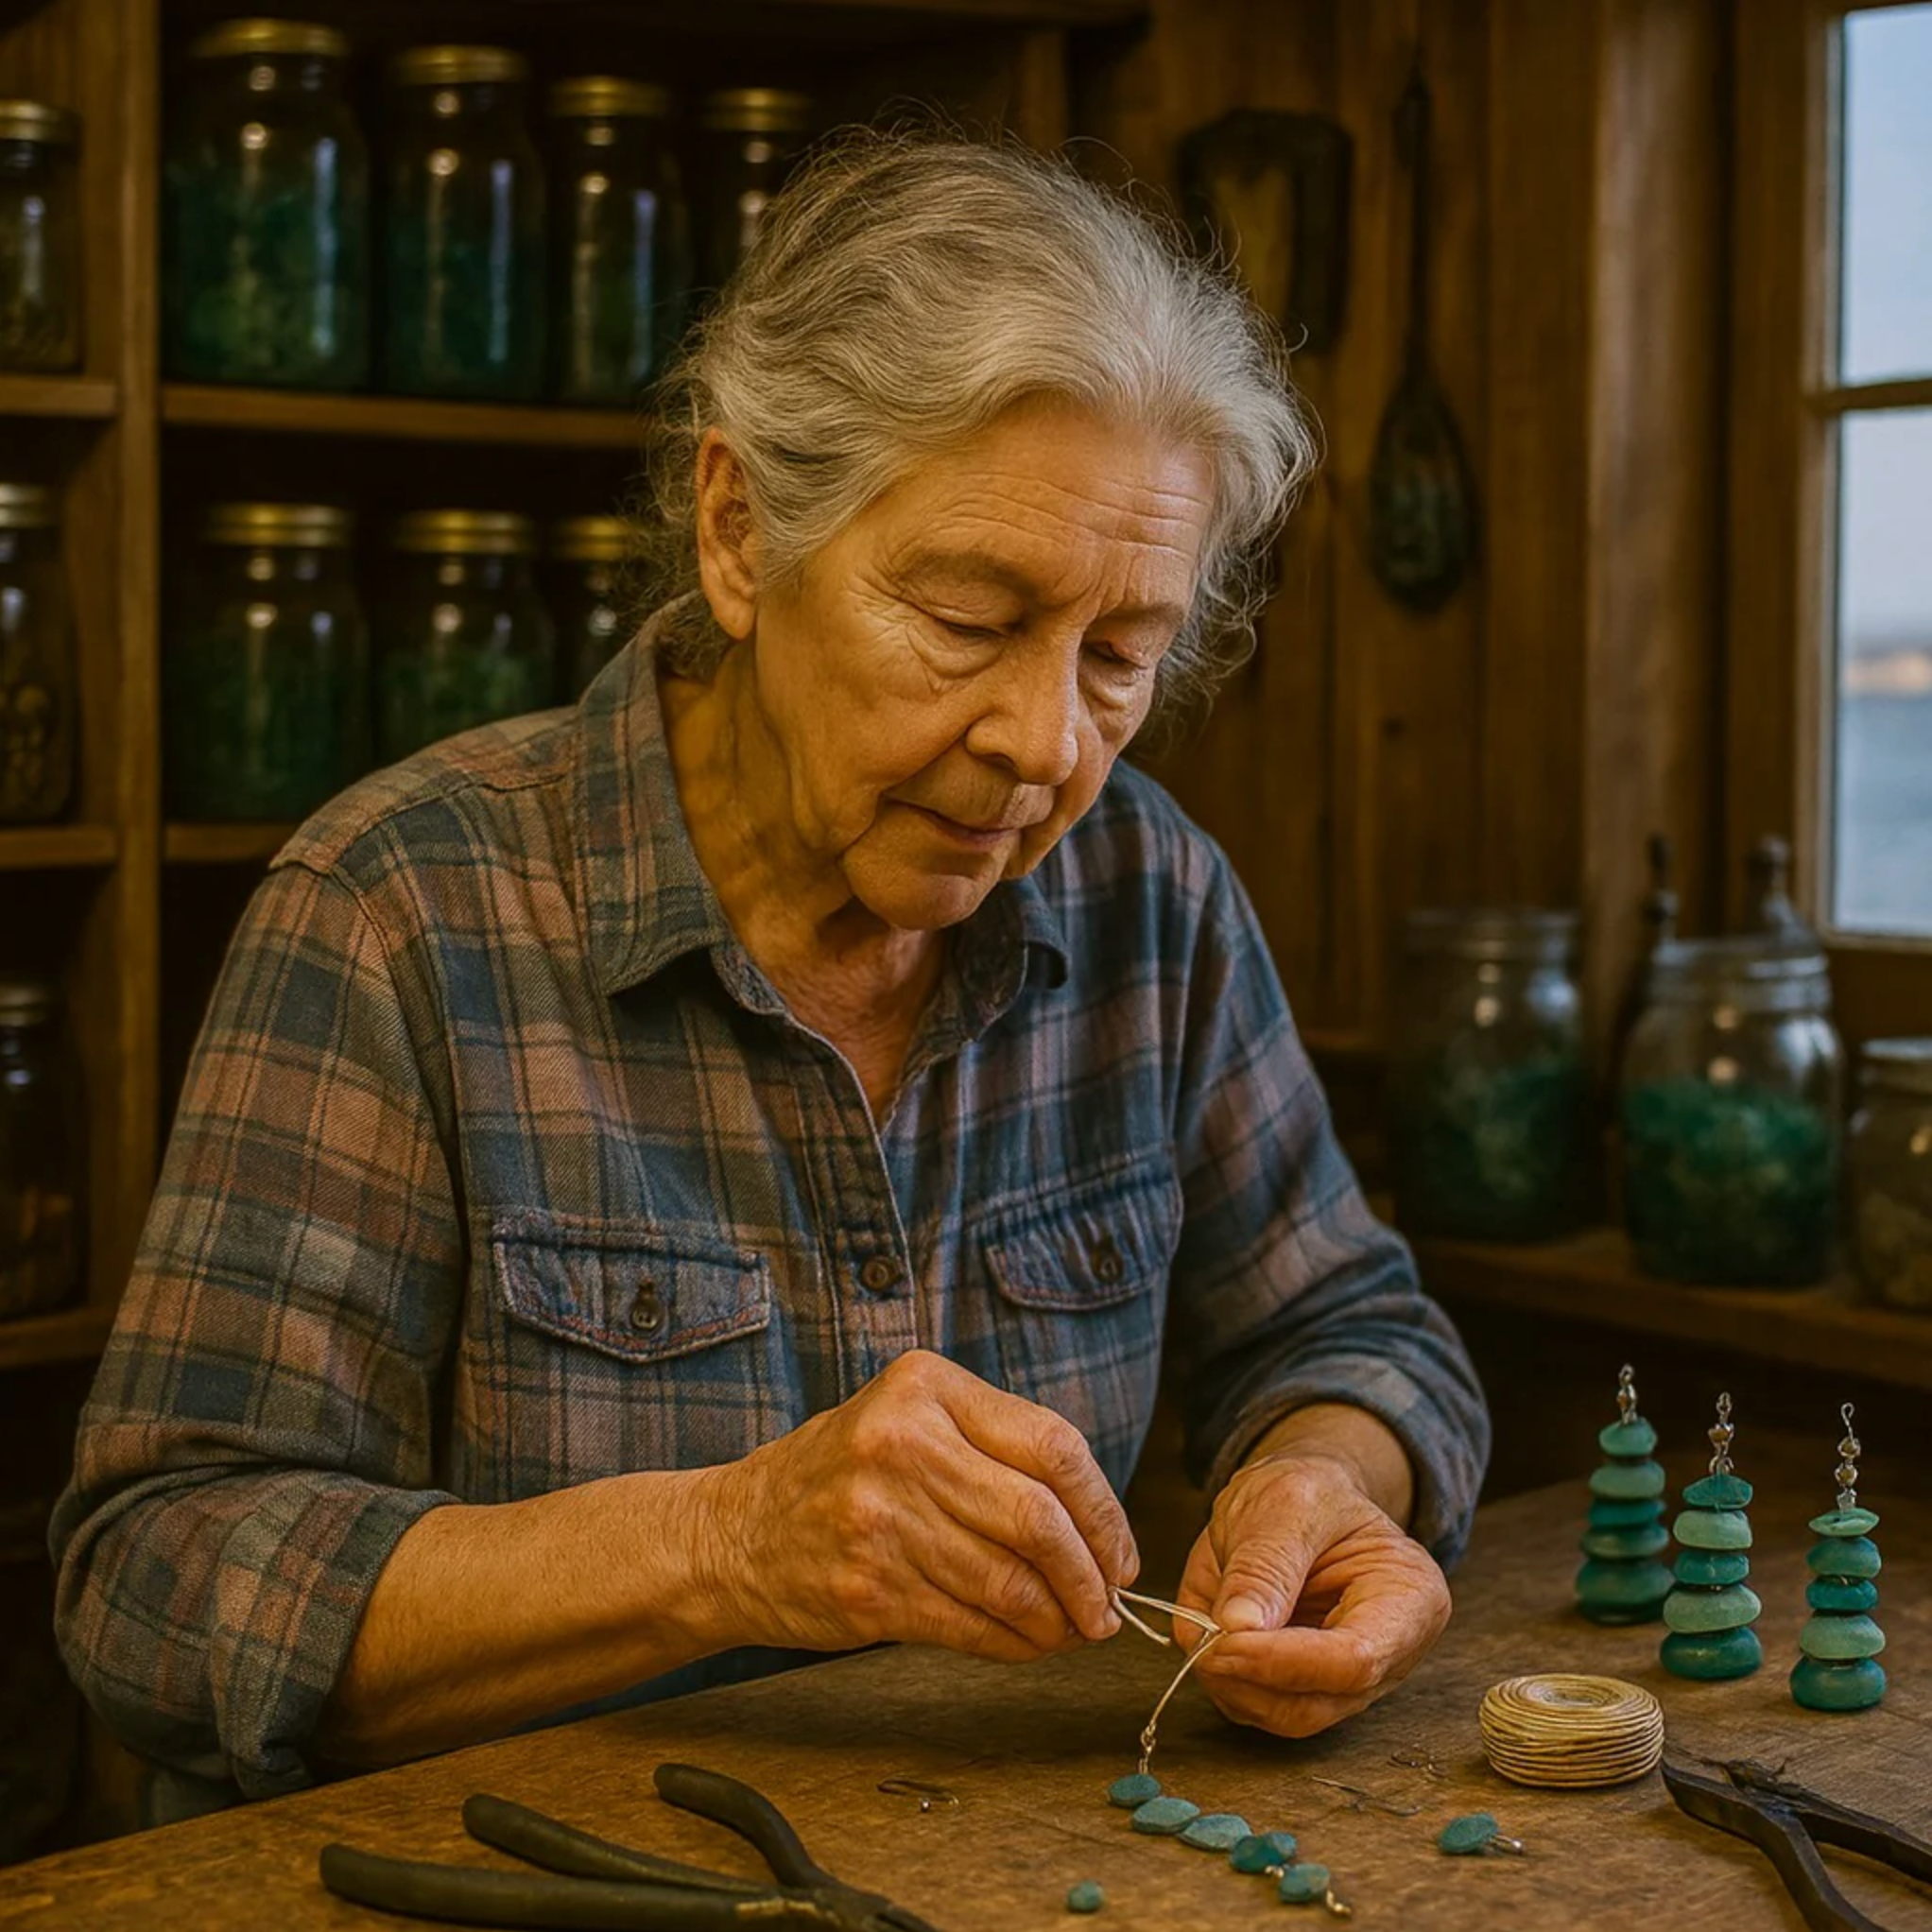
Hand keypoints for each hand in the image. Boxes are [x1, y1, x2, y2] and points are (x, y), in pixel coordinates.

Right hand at [699, 1350, 1138, 1664]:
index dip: (1104, 1509)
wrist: (733, 1535)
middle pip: (1039, 1517)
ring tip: (1072, 1630)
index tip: (1120, 1553)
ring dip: (1058, 1620)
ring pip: (1010, 1581)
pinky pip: (972, 1625)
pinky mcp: (868, 1590)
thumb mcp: (909, 1419)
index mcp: (925, 1387)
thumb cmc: (842, 1477)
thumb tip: (1101, 1532)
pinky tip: (1028, 1644)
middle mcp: (902, 1443)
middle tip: (1107, 1607)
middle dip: (1091, 1575)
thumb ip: (995, 1450)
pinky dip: (1015, 1645)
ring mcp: (880, 1519)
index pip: (1052, 1445)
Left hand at [1176, 1450, 1449, 1736]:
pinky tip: (1216, 1633)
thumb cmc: (1309, 1493)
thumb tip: (1236, 1628)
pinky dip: (1225, 1680)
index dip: (1282, 1661)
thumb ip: (1263, 1565)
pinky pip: (1261, 1708)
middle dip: (1248, 1677)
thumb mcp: (1284, 1503)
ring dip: (1230, 1681)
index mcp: (1410, 1599)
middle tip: (1201, 1638)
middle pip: (1318, 1703)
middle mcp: (1391, 1655)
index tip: (1220, 1641)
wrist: (1304, 1498)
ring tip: (1207, 1622)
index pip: (1356, 1659)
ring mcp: (1351, 1683)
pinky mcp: (1310, 1691)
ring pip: (1285, 1716)